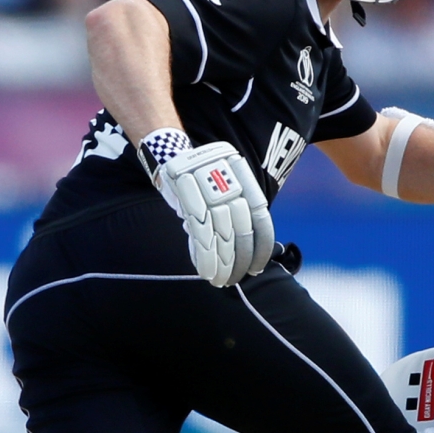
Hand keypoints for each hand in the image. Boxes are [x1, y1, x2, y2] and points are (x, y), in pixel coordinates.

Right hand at [139, 131, 274, 286]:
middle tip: (236, 278)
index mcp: (245, 180)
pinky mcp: (187, 199)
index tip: (259, 266)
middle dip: (239, 259)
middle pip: (241, 229)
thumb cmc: (203, 176)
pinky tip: (206, 271)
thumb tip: (244, 248)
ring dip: (222, 262)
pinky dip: (204, 256)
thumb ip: (236, 211)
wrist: (171, 152)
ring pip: (221, 235)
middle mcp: (230, 184)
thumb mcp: (226, 185)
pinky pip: (200, 234)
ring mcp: (208, 191)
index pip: (261, 218)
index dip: (262, 245)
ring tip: (221, 280)